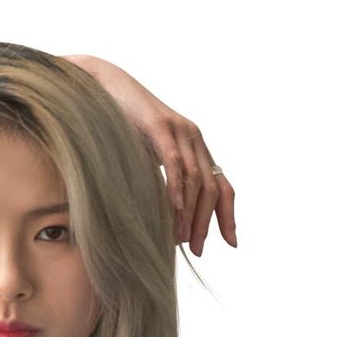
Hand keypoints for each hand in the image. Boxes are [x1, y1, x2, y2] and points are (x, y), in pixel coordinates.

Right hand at [78, 56, 236, 255]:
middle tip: (198, 250)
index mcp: (195, 147)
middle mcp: (193, 138)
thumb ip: (163, 180)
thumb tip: (167, 218)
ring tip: (183, 240)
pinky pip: (174, 164)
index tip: (231, 243)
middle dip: (206, 223)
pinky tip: (176, 212)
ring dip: (191, 214)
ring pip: (195, 180)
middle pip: (211, 188)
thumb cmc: (123, 126)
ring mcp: (178, 131)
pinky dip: (177, 190)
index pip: (221, 185)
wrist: (105, 87)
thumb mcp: (149, 157)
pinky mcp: (159, 127)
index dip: (228, 215)